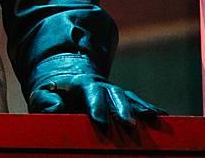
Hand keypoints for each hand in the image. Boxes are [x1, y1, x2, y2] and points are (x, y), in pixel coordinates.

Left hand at [28, 54, 163, 133]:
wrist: (65, 81)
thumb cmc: (51, 92)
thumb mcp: (41, 94)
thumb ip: (45, 100)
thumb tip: (54, 107)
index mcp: (80, 83)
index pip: (90, 93)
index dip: (96, 107)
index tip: (100, 122)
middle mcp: (101, 85)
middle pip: (115, 94)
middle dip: (122, 109)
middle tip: (129, 124)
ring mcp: (113, 92)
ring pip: (129, 98)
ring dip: (141, 108)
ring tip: (154, 119)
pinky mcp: (122, 100)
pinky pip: (138, 103)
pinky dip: (150, 109)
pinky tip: (163, 118)